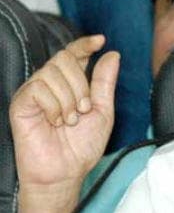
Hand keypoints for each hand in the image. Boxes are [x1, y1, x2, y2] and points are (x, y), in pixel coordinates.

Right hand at [9, 35, 119, 194]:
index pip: (74, 53)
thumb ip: (105, 82)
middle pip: (64, 58)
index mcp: (70, 83)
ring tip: (69, 121)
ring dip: (69, 99)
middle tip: (83, 110)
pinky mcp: (20, 103)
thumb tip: (112, 54)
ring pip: (52, 72)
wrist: (65, 172)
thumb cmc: (82, 145)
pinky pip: (39, 88)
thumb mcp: (102, 111)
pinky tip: (55, 122)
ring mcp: (34, 92)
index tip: (100, 40)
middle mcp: (50, 84)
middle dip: (80, 84)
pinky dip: (54, 106)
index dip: (85, 44)